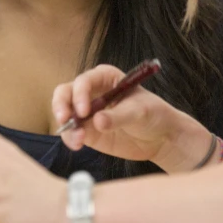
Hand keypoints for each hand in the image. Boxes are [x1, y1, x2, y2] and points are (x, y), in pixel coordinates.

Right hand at [52, 64, 211, 172]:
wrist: (161, 137)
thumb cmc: (154, 114)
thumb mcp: (140, 111)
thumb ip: (118, 116)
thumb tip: (97, 121)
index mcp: (106, 77)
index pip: (84, 81)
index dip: (80, 94)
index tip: (84, 111)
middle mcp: (92, 91)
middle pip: (66, 92)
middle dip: (62, 105)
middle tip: (66, 119)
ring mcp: (88, 112)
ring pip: (65, 113)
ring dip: (66, 126)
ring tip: (78, 140)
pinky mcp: (88, 131)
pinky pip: (71, 132)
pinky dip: (70, 138)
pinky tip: (78, 145)